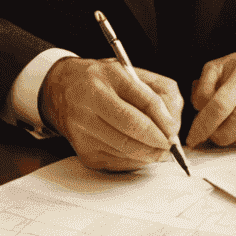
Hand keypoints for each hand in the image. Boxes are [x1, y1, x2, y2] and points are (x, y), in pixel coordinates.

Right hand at [41, 57, 183, 170]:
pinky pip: (117, 162)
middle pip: (132, 129)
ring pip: (126, 150)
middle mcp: (91, 102)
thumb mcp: (133, 73)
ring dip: (149, 154)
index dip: (164, 119)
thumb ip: (160, 92)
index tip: (173, 130)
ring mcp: (84, 128)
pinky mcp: (83, 151)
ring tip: (159, 149)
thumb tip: (173, 125)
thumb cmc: (103, 82)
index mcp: (108, 77)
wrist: (61, 90)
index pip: (144, 101)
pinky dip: (135, 161)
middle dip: (158, 141)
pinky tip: (139, 152)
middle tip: (171, 146)